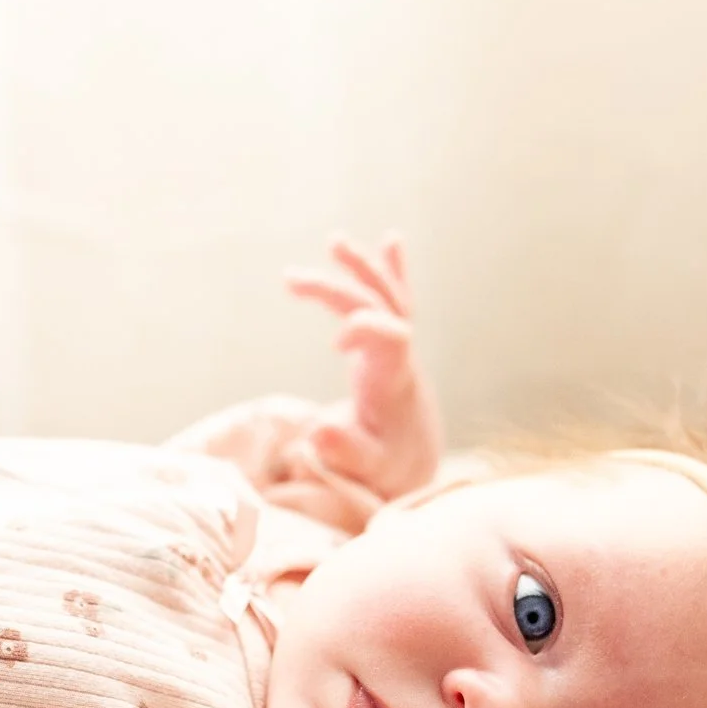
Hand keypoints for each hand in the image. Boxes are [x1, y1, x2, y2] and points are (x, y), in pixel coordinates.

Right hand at [279, 232, 444, 506]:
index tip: (334, 344)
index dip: (364, 328)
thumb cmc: (389, 463)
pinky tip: (391, 240)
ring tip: (335, 242)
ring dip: (361, 268)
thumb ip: (344, 451)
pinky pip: (398, 298)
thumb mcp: (367, 467)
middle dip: (336, 290)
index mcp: (395, 378)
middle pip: (376, 306)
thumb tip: (317, 432)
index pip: (389, 336)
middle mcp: (401, 355)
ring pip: (387, 295)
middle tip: (290, 279)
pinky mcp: (393, 342)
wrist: (416, 458)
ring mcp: (398, 345)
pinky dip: (393, 269)